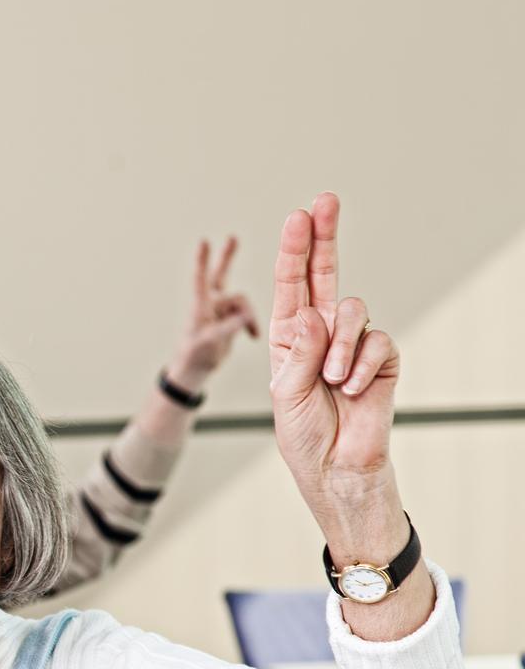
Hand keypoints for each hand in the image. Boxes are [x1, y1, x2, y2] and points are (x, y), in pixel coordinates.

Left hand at [167, 237, 258, 393]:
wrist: (196, 368)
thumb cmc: (195, 355)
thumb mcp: (210, 343)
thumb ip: (227, 328)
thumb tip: (245, 316)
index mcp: (199, 306)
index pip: (200, 279)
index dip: (202, 261)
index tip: (203, 241)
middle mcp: (210, 303)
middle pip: (220, 275)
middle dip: (226, 257)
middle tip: (232, 237)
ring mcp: (221, 309)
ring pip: (241, 300)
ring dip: (248, 316)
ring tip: (252, 333)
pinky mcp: (230, 316)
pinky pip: (246, 313)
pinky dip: (251, 323)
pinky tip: (253, 336)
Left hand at [267, 193, 402, 546]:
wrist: (336, 468)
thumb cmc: (303, 434)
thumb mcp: (285, 392)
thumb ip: (298, 351)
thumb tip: (316, 313)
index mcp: (289, 338)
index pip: (292, 287)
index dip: (295, 251)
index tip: (298, 216)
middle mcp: (321, 333)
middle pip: (325, 274)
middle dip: (324, 237)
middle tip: (325, 200)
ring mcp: (353, 343)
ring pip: (351, 310)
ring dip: (338, 346)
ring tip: (330, 381)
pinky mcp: (382, 358)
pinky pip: (375, 341)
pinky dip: (359, 366)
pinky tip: (350, 390)